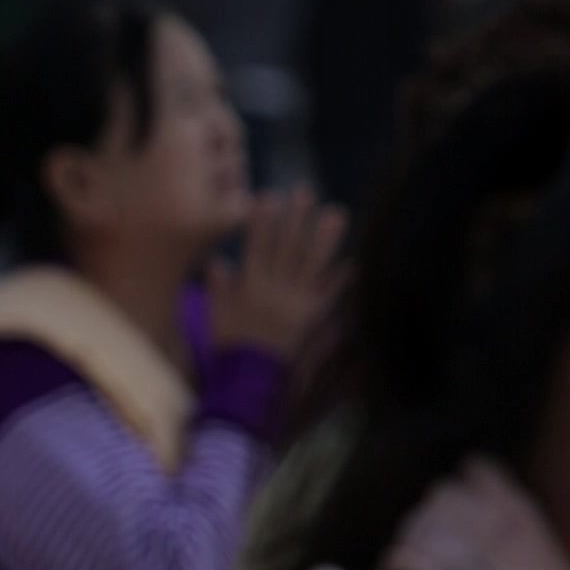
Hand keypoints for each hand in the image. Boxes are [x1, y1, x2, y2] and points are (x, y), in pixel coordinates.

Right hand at [207, 187, 346, 358]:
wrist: (248, 377)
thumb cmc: (228, 348)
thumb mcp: (215, 315)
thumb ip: (218, 288)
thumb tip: (217, 262)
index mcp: (250, 285)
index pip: (257, 245)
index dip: (263, 221)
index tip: (270, 196)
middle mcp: (275, 287)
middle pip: (287, 246)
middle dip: (296, 218)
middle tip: (305, 192)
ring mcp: (296, 301)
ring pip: (312, 263)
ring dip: (325, 238)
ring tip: (335, 214)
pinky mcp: (312, 318)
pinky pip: (329, 295)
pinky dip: (342, 279)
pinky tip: (354, 262)